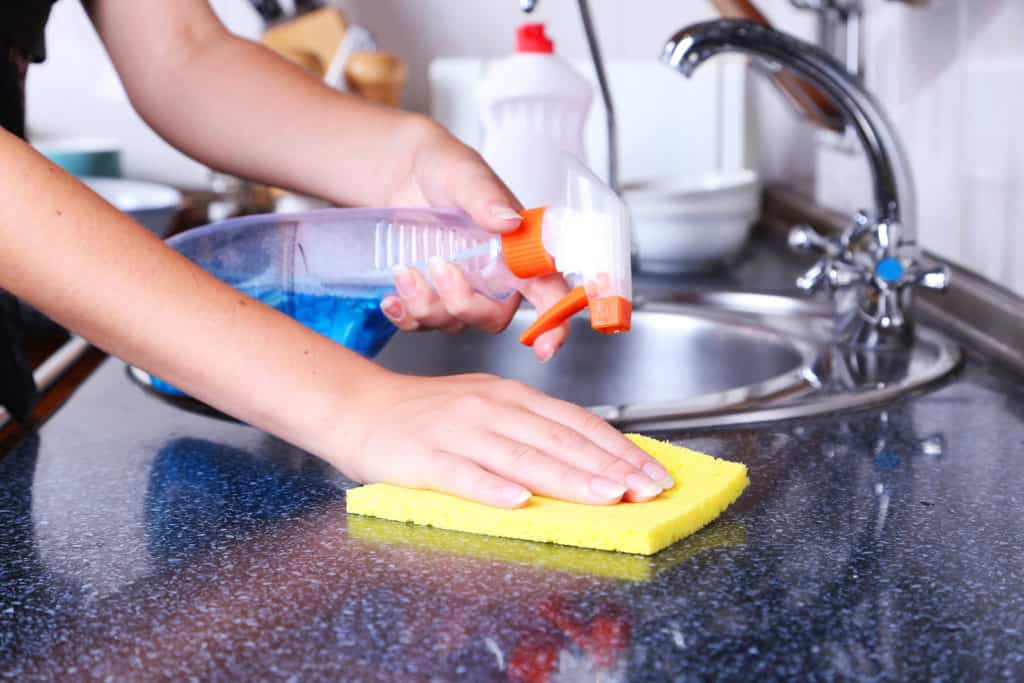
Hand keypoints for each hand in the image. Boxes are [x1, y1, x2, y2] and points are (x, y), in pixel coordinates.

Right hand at [330, 372, 674, 507]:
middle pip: (558, 440)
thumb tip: (588, 460)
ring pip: (521, 457)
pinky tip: (518, 502)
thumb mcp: (487, 410)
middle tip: (645, 491)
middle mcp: (490, 409)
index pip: (576, 422)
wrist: (359, 406)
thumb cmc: (427, 416)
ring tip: (606, 497)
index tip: (651, 474)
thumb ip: (531, 431)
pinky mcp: (423, 458)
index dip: (617, 449)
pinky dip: (491, 488)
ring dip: (568, 478)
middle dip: (608, 468)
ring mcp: (457, 432)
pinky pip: (461, 475)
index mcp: (510, 397)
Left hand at [379, 118, 569, 361]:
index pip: (548, 293)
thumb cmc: (447, 170)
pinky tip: (390, 297)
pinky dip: (404, 316)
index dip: (554, 325)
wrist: (404, 173)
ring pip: (453, 323)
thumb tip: (508, 221)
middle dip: (463, 304)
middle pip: (494, 318)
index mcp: (519, 252)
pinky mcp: (431, 297)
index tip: (545, 347)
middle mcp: (496, 278)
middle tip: (439, 268)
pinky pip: (421, 324)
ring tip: (403, 270)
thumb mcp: (466, 177)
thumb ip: (487, 199)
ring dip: (425, 305)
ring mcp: (463, 291)